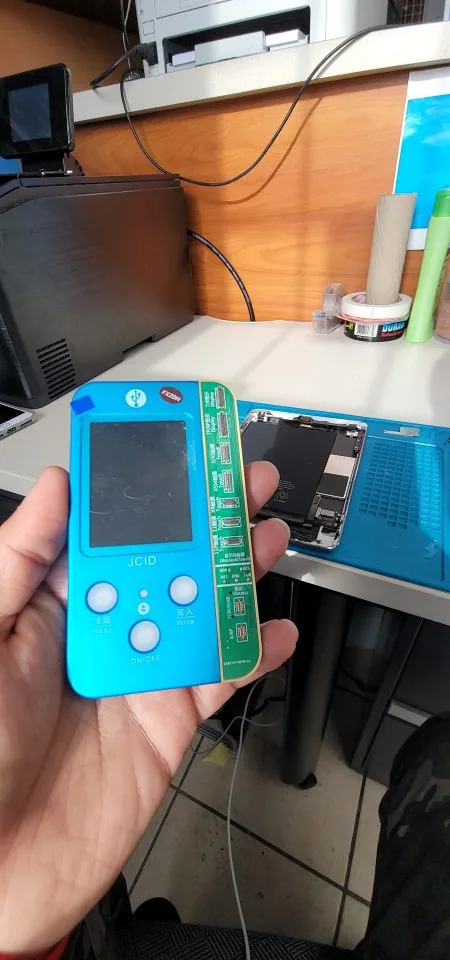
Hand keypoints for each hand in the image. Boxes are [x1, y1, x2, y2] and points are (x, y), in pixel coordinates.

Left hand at [0, 464, 296, 952]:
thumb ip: (20, 561)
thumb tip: (54, 488)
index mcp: (55, 604)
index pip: (108, 532)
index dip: (143, 491)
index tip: (175, 452)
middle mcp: (105, 631)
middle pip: (168, 564)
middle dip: (208, 521)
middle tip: (242, 483)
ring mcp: (141, 673)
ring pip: (200, 609)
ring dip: (238, 574)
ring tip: (269, 537)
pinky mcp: (169, 720)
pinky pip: (219, 677)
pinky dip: (253, 653)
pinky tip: (276, 630)